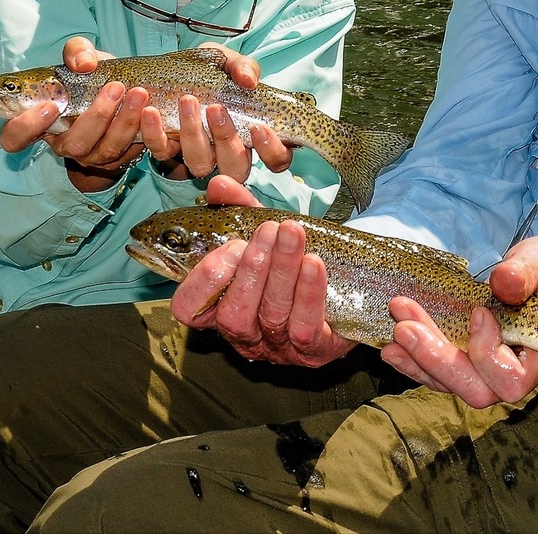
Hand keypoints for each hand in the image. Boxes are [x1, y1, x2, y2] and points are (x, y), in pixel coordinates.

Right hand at [0, 37, 147, 190]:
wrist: (125, 91)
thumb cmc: (93, 77)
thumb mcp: (82, 58)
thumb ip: (77, 51)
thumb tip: (84, 64)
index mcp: (42, 122)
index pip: (15, 138)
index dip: (26, 128)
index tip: (50, 106)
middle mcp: (65, 143)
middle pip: (72, 145)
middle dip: (96, 117)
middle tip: (115, 87)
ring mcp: (93, 156)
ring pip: (106, 150)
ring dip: (124, 121)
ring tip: (139, 93)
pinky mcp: (121, 159)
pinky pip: (132, 154)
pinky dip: (144, 133)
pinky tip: (151, 111)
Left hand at [139, 42, 294, 180]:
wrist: (171, 71)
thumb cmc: (211, 71)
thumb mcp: (228, 62)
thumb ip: (242, 67)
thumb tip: (248, 80)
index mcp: (254, 134)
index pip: (277, 158)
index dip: (272, 150)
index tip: (258, 127)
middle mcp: (228, 151)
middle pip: (237, 167)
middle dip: (226, 140)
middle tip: (215, 109)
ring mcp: (199, 155)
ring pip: (200, 164)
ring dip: (192, 134)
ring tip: (186, 101)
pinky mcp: (168, 151)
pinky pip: (162, 152)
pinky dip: (155, 133)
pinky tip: (151, 111)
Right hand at [169, 176, 354, 367]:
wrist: (348, 286)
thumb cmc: (290, 261)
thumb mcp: (262, 233)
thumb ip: (238, 209)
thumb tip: (218, 185)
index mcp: (220, 308)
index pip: (189, 309)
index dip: (202, 282)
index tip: (230, 246)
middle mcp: (244, 335)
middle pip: (233, 314)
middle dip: (250, 270)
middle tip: (268, 231)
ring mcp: (278, 348)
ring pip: (271, 316)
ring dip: (281, 271)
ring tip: (291, 233)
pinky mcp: (314, 351)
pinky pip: (306, 327)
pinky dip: (308, 293)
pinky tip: (314, 263)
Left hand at [379, 235, 537, 406]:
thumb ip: (524, 275)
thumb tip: (503, 282)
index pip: (510, 378)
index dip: (488, 353)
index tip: (479, 312)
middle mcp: (513, 372)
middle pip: (474, 388)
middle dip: (436, 359)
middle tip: (405, 328)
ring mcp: (487, 369)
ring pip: (451, 382)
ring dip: (419, 358)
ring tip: (395, 331)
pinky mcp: (468, 359)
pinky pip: (441, 371)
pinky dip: (415, 359)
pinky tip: (393, 346)